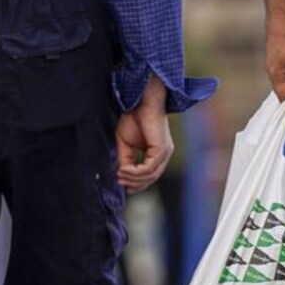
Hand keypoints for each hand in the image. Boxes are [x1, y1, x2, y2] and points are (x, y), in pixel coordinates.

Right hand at [116, 78, 173, 192]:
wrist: (141, 101)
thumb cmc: (133, 118)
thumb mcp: (125, 143)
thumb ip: (126, 159)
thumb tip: (121, 174)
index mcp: (158, 154)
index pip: (150, 175)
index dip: (136, 183)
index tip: (122, 184)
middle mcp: (164, 155)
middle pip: (151, 178)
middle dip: (134, 183)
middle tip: (119, 182)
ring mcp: (165, 153)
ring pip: (151, 175)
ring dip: (133, 178)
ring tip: (120, 175)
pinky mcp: (161, 149)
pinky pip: (149, 167)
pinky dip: (136, 171)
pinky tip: (124, 169)